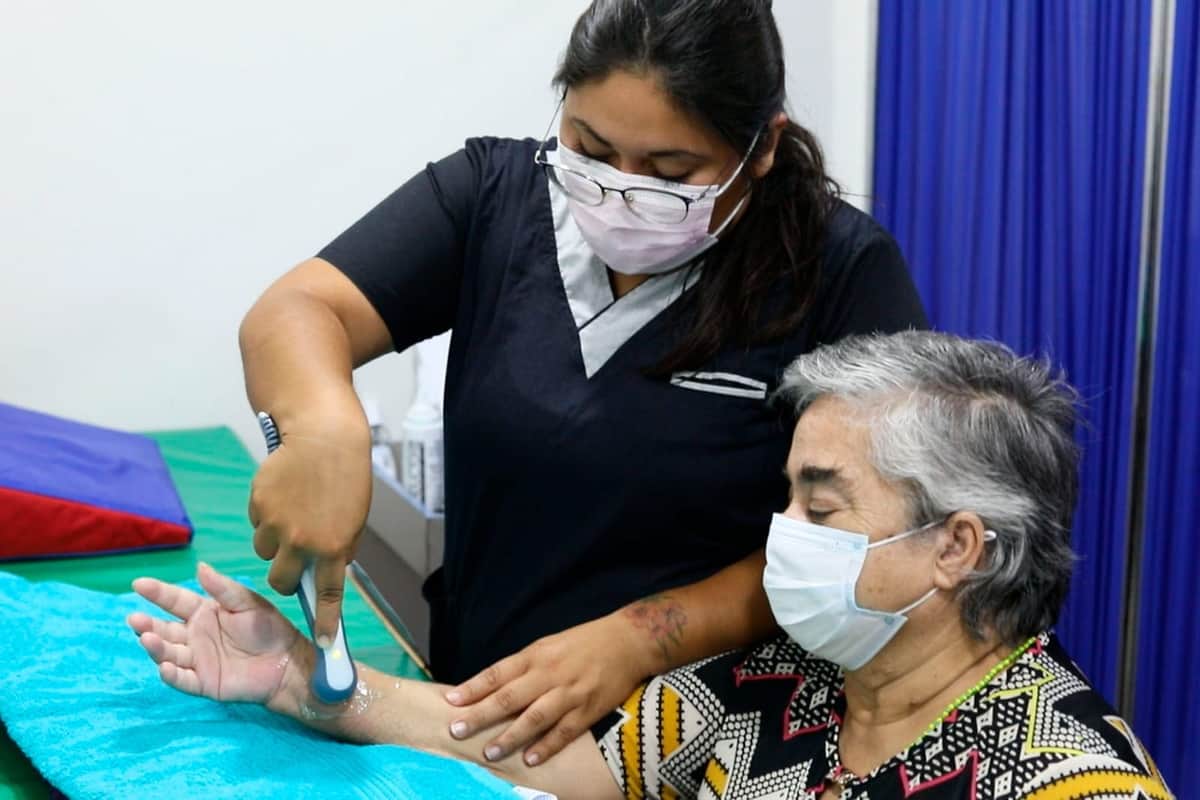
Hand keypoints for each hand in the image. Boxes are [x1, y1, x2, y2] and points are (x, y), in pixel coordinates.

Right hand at [127, 562, 306, 711]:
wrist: (287, 661)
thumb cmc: (268, 628)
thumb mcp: (247, 602)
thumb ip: (222, 588)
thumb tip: (199, 566)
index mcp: (204, 613)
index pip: (175, 601)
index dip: (157, 593)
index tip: (138, 584)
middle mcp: (195, 636)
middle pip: (165, 629)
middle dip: (148, 624)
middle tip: (134, 619)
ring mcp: (197, 660)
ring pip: (169, 653)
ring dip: (155, 647)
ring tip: (146, 638)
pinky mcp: (204, 682)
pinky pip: (183, 680)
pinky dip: (172, 675)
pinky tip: (165, 666)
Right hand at [248, 412, 371, 646]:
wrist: (324, 438)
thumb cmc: (346, 477)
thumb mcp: (354, 519)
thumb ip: (338, 548)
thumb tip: (324, 572)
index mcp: (332, 547)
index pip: (328, 595)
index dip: (326, 621)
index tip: (325, 642)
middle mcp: (302, 542)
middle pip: (281, 581)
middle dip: (285, 575)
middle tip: (294, 558)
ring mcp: (276, 525)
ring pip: (265, 550)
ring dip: (275, 540)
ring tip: (293, 511)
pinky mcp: (258, 506)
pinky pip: (257, 522)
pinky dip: (267, 514)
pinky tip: (284, 493)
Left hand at [444, 613, 653, 766]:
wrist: (628, 641)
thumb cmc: (583, 643)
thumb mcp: (548, 645)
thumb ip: (524, 666)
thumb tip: (493, 686)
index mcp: (536, 655)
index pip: (498, 673)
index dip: (473, 687)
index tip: (450, 700)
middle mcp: (549, 674)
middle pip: (509, 697)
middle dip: (481, 715)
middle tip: (457, 730)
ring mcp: (569, 693)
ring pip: (534, 717)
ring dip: (510, 736)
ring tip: (489, 752)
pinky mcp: (588, 709)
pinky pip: (564, 731)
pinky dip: (547, 745)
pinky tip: (530, 759)